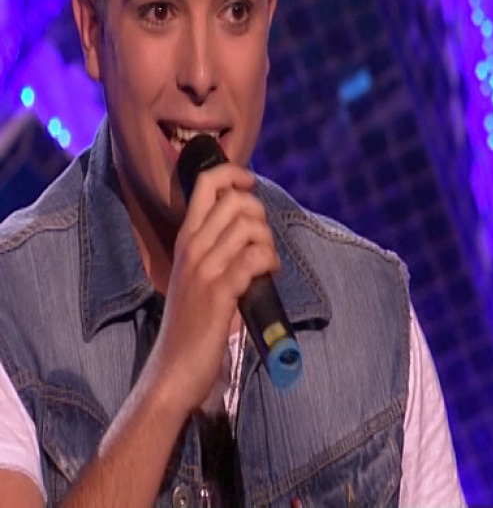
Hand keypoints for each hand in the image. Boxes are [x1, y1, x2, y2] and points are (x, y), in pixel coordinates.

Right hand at [154, 163, 279, 413]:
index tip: (249, 182)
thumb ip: (216, 248)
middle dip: (260, 214)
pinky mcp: (219, 291)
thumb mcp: (195, 275)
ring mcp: (204, 268)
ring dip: (268, 242)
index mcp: (185, 238)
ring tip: (267, 262)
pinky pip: (255, 258)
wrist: (173, 369)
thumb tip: (250, 224)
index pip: (205, 183)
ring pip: (249, 226)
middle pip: (235, 200)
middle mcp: (192, 247)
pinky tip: (268, 276)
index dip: (232, 173)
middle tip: (262, 241)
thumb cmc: (191, 323)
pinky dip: (270, 263)